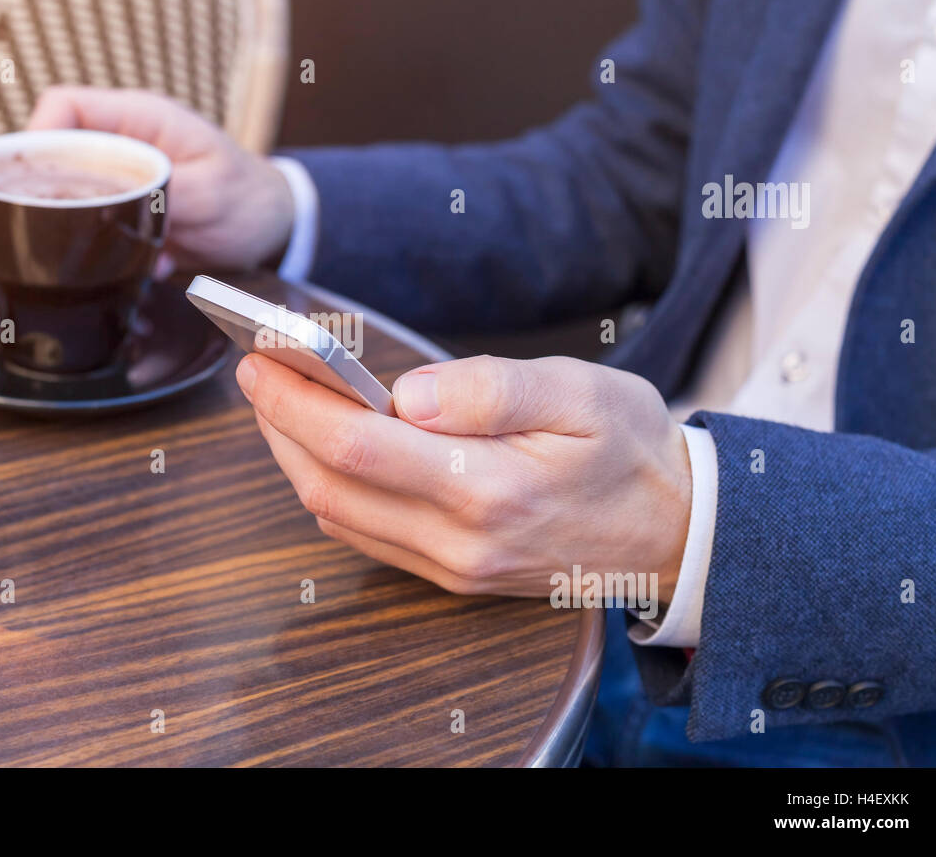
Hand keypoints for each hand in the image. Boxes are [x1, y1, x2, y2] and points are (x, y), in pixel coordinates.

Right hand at [28, 86, 294, 273]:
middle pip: (54, 153)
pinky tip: (127, 267)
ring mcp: (121, 181)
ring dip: (70, 226)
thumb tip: (106, 207)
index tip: (29, 179)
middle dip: (42, 190)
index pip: (65, 106)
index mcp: (140, 120)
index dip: (38, 136)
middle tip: (45, 228)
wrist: (272, 229)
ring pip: (65, 193)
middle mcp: (122, 146)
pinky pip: (91, 227)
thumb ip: (156, 193)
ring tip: (81, 252)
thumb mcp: (207, 193)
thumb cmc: (248, 199)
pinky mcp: (124, 214)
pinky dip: (99, 252)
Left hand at [235, 352, 691, 600]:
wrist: (677, 533)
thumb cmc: (631, 450)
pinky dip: (331, 489)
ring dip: (297, 458)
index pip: (356, 444)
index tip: (259, 359)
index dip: (294, 401)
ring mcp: (453, 568)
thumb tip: (408, 394)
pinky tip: (328, 449)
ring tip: (283, 402)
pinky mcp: (453, 576)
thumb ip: (492, 389)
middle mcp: (459, 543)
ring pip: (338, 514)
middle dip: (279, 427)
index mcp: (487, 489)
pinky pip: (366, 536)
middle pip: (328, 485)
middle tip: (258, 372)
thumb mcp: (580, 393)